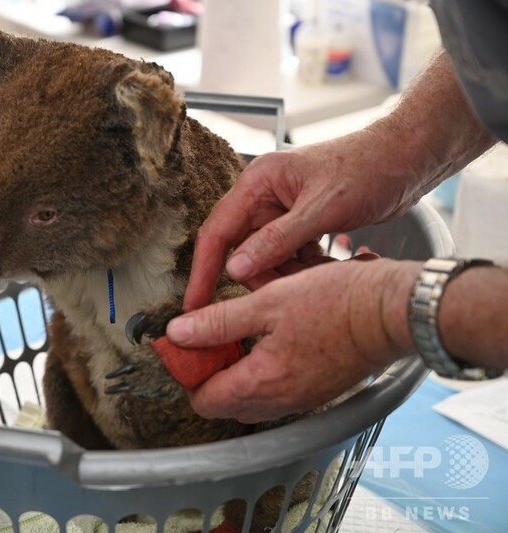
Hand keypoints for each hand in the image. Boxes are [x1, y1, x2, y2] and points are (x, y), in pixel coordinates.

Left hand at [167, 258, 418, 422]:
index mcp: (262, 383)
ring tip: (238, 335)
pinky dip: (260, 374)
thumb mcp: (266, 302)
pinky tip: (267, 340)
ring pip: (250, 401)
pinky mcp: (316, 392)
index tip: (186, 345)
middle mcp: (280, 402)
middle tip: (209, 338)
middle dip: (209, 375)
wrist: (392, 311)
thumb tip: (178, 333)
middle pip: (225, 404)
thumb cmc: (335, 302)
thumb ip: (217, 322)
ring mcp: (301, 400)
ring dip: (235, 374)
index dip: (188, 373)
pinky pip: (275, 394)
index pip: (205, 399)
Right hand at [184, 130, 421, 310]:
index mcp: (257, 183)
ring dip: (287, 274)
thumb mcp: (323, 208)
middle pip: (241, 250)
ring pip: (266, 258)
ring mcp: (281, 211)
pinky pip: (287, 257)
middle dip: (260, 276)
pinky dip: (303, 268)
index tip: (193, 305)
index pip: (217, 232)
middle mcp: (263, 197)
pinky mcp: (300, 224)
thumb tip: (236, 270)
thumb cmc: (369, 168)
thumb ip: (278, 240)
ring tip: (319, 273)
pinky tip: (327, 263)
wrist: (408, 158)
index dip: (202, 271)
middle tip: (283, 296)